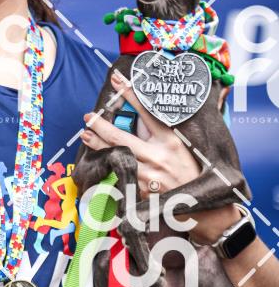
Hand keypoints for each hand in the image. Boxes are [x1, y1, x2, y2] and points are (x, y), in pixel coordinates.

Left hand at [80, 69, 199, 198]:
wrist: (200, 207)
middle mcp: (157, 157)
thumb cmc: (191, 171)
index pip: (147, 112)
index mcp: (171, 141)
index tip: (117, 79)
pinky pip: (120, 174)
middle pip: (120, 136)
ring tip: (86, 135)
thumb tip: (153, 109)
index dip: (130, 94)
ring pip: (114, 156)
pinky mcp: (139, 191)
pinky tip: (99, 159)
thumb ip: (163, 130)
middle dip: (100, 125)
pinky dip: (109, 165)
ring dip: (97, 145)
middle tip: (88, 116)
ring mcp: (146, 176)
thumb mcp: (183, 147)